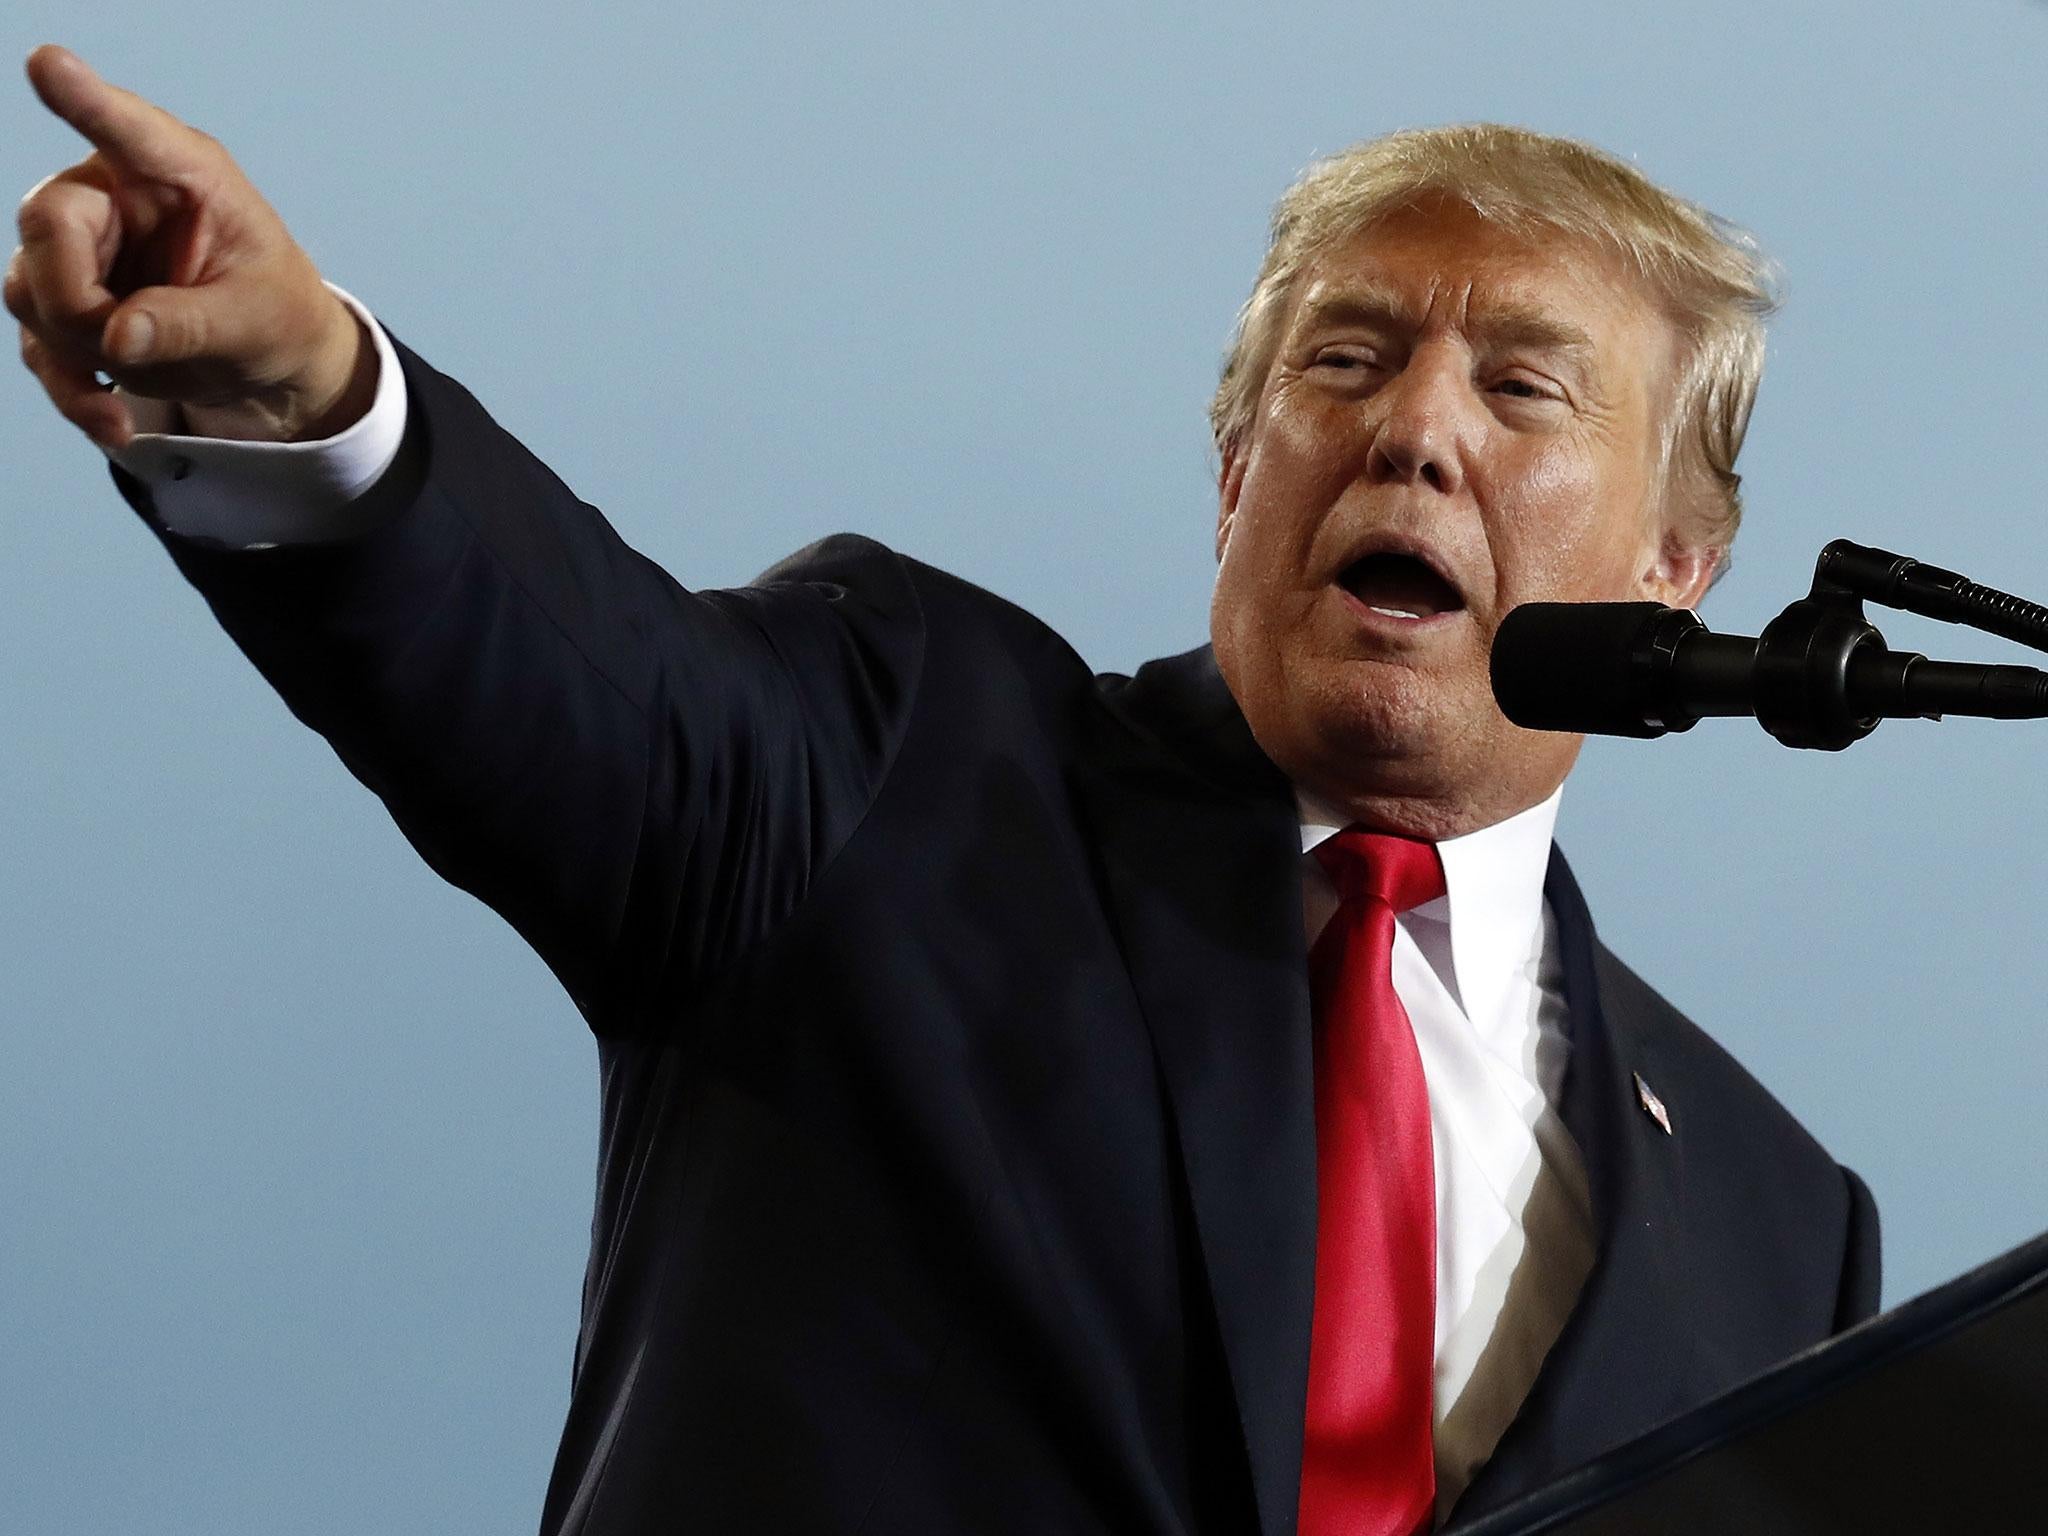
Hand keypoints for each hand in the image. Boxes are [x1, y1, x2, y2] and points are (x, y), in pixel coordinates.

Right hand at [7, 45, 373, 448]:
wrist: (268, 365)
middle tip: (122, 347)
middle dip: (75, 298)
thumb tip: (117, 338)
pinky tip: (115, 425)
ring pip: (29, 288)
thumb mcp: (257, 323)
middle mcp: (116, 196)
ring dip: (77, 352)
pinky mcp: (64, 302)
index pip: (125, 129)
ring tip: (144, 388)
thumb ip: (192, 325)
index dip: (83, 98)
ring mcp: (82, 248)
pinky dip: (73, 391)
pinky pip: (38, 342)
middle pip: (48, 225)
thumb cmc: (275, 315)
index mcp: (181, 174)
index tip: (48, 64)